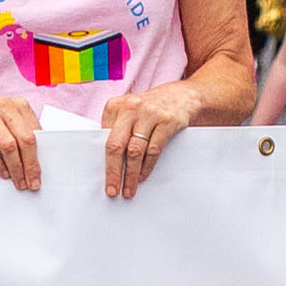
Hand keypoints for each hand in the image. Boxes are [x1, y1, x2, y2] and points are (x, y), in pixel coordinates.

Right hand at [0, 93, 43, 192]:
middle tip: (32, 183)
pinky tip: (2, 173)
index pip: (35, 133)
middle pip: (24, 139)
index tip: (39, 175)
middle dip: (30, 165)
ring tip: (18, 182)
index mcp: (17, 104)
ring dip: (15, 168)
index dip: (39, 156)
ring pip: (8, 145)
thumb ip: (20, 135)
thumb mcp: (5, 123)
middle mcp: (3, 105)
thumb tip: (35, 163)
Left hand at [101, 84, 200, 199]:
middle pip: (116, 145)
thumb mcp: (130, 112)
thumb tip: (109, 162)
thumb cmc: (151, 108)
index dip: (101, 161)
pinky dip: (147, 166)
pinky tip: (143, 176)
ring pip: (134, 151)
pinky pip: (153, 150)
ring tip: (129, 189)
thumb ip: (118, 130)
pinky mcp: (167, 121)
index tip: (102, 180)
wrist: (184, 95)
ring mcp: (149, 114)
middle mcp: (130, 108)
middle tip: (112, 190)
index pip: (103, 139)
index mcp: (114, 106)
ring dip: (131, 174)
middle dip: (113, 172)